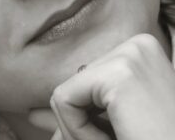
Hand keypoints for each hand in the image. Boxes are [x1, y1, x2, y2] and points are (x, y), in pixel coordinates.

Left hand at [28, 34, 174, 139]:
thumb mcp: (111, 126)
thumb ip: (77, 116)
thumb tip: (31, 114)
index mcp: (142, 51)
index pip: (86, 81)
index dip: (91, 119)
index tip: (122, 130)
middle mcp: (139, 43)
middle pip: (73, 84)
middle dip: (85, 125)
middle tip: (127, 134)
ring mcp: (131, 53)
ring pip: (64, 94)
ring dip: (83, 131)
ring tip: (126, 135)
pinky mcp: (119, 73)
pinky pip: (62, 102)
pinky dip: (79, 133)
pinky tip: (119, 136)